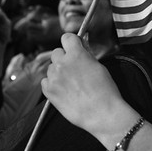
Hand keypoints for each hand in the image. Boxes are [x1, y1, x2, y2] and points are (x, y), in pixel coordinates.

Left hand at [41, 33, 132, 147]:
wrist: (101, 113)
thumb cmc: (105, 91)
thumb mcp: (99, 67)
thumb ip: (86, 56)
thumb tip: (80, 48)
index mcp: (77, 54)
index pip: (66, 37)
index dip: (71, 42)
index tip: (74, 47)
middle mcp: (62, 63)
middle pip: (56, 53)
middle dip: (64, 58)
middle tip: (74, 69)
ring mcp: (53, 77)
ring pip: (51, 68)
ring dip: (58, 72)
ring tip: (71, 84)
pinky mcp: (48, 91)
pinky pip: (45, 81)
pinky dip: (53, 84)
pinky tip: (64, 90)